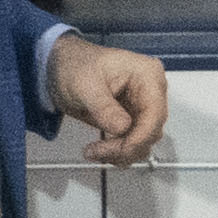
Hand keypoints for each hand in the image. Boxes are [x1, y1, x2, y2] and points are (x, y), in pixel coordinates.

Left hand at [47, 29, 168, 163]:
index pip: (155, 114)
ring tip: (97, 151)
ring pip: (145, 141)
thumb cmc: (75, 65)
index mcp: (147, 74)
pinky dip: (119, 151)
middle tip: (100, 151)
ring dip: (123, 152)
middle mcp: (150, 91)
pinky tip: (102, 150)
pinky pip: (134, 143)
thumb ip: (104, 107)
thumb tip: (122, 127)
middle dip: (126, 146)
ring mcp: (142, 106)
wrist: (62, 68)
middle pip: (151, 130)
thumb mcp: (84, 84)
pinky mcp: (133, 119)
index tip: (121, 149)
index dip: (140, 137)